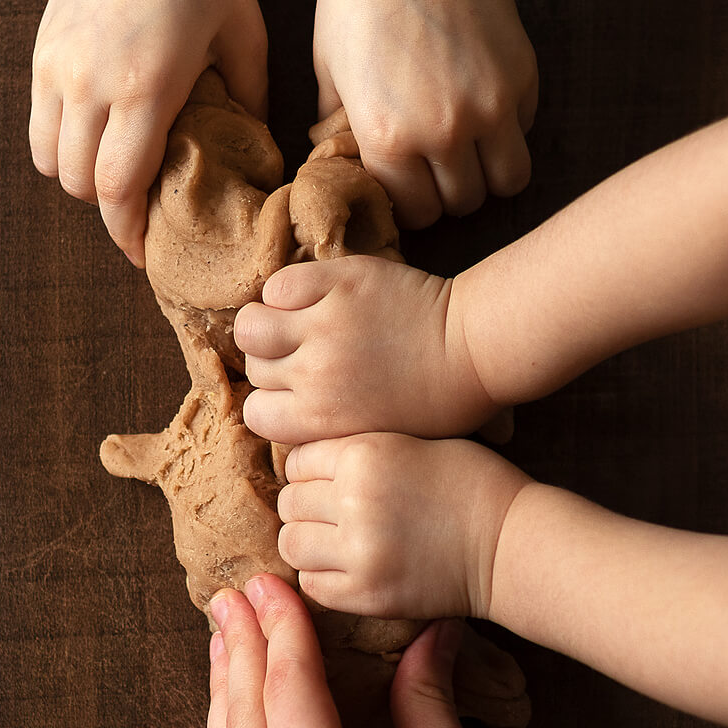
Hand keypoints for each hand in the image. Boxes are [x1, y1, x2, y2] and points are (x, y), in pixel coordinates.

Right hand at [30, 0, 266, 265]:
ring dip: (80, 178)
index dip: (127, 234)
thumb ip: (248, 103)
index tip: (145, 255)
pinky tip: (95, 134)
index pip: (117, 189)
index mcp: (144, 89)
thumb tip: (253, 155)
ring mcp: (57, 66)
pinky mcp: (41, 49)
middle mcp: (89, 84)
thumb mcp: (244, 37)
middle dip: (108, 211)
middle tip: (140, 216)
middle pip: (79, 185)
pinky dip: (61, 142)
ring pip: (49, 160)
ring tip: (115, 175)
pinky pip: (38, 122)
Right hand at [237, 256, 499, 443]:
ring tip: (291, 324)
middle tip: (300, 356)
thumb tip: (306, 444)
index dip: (273, 403)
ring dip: (264, 325)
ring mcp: (323, 326)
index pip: (256, 415)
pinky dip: (286, 290)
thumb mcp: (383, 441)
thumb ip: (335, 438)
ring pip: (251, 326)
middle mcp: (313, 375)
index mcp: (321, 422)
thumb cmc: (441, 404)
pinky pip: (280, 285)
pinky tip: (311, 297)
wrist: (476, 350)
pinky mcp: (338, 283)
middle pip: (255, 369)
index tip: (293, 394)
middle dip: (273, 364)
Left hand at [276, 434, 530, 618]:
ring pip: (292, 544)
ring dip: (308, 542)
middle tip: (334, 514)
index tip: (329, 481)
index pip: (297, 461)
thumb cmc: (470, 483)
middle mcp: (354, 500)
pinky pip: (313, 584)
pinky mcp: (368, 594)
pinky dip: (323, 576)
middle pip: (289, 503)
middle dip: (306, 507)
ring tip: (335, 542)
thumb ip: (358, 449)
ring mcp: (359, 552)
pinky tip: (348, 567)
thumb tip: (306, 464)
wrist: (510, 541)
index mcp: (363, 453)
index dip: (310, 472)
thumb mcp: (412, 440)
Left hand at [314, 0, 538, 228]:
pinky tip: (485, 102)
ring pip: (508, 180)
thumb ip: (337, 122)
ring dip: (489, 172)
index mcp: (389, 137)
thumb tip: (339, 154)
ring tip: (472, 149)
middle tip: (439, 166)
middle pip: (464, 203)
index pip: (418, 212)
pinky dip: (510, 128)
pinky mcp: (522, 76)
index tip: (410, 184)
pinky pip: (525, 129)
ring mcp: (490, 105)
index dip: (413, 203)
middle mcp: (443, 132)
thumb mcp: (328, 65)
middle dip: (450, 191)